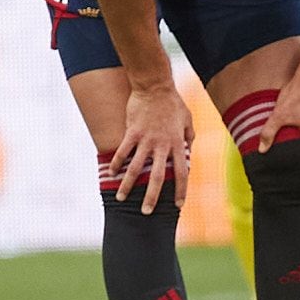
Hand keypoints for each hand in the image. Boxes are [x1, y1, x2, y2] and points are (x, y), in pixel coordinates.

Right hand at [111, 83, 192, 212]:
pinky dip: (117, 164)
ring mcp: (146, 139)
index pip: (182, 173)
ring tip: (121, 198)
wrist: (155, 86)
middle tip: (146, 212)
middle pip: (158, 177)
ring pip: (136, 168)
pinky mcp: (132, 132)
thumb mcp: (188, 120)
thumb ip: (188, 138)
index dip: (181, 190)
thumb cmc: (173, 103)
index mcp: (177, 144)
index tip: (179, 205)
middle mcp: (162, 145)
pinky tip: (111, 174)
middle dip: (152, 197)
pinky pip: (123, 151)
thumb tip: (188, 152)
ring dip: (128, 185)